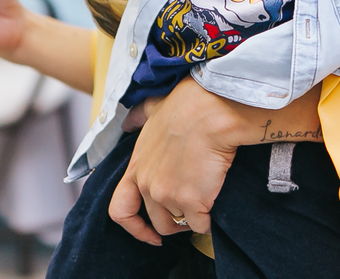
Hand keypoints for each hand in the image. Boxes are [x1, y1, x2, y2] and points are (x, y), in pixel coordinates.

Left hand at [109, 79, 237, 242]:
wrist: (211, 111)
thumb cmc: (188, 105)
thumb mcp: (153, 109)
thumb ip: (138, 117)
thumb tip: (128, 122)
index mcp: (137, 167)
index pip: (120, 210)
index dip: (134, 227)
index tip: (149, 233)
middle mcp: (148, 186)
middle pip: (158, 222)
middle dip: (175, 222)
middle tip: (192, 211)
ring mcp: (168, 196)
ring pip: (180, 225)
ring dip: (193, 220)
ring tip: (207, 204)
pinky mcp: (193, 202)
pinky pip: (202, 225)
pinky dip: (210, 222)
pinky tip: (219, 207)